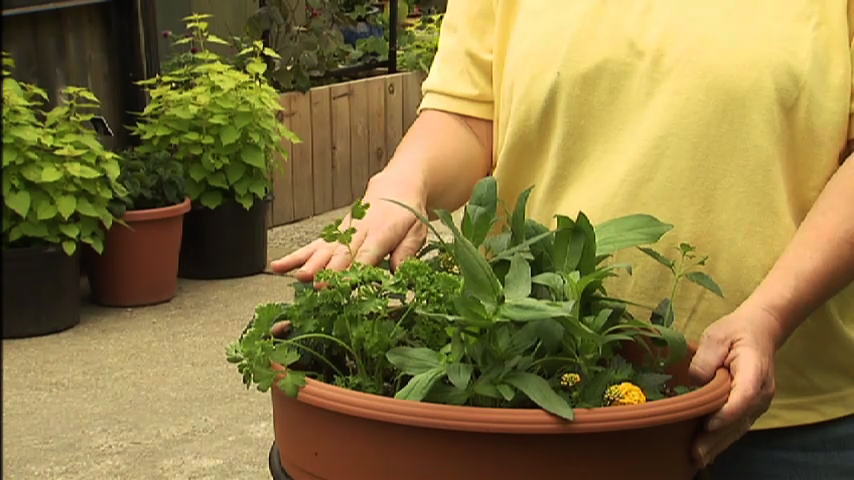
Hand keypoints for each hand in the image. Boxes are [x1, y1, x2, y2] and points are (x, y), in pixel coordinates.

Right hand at [271, 169, 427, 281]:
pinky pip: (313, 246)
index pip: (366, 253)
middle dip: (330, 270)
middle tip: (319, 286)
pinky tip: (279, 266)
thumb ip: (407, 252)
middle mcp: (358, 231)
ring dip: (311, 263)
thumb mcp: (417, 232)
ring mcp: (343, 232)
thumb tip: (399, 272)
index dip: (354, 269)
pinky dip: (296, 256)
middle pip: (341, 252)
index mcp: (382, 231)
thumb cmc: (407, 215)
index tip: (345, 285)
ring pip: (324, 248)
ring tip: (299, 276)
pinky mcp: (333, 234)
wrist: (396, 189)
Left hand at [689, 302, 782, 467]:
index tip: (708, 424)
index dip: (727, 413)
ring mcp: (759, 401)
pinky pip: (738, 425)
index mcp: (754, 371)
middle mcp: (761, 391)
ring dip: (719, 444)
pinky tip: (709, 451)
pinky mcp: (752, 405)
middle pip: (739, 419)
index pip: (743, 397)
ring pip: (739, 427)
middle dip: (716, 439)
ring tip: (698, 458)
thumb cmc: (736, 331)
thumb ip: (706, 358)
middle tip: (695, 454)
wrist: (761, 329)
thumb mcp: (717, 336)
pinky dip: (724, 439)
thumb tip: (696, 382)